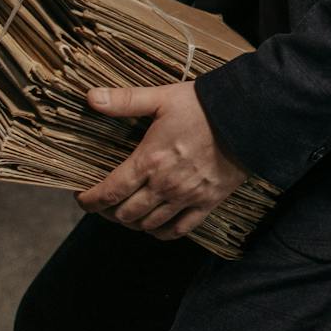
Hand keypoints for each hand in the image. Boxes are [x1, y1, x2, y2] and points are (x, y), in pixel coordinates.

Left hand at [76, 82, 247, 240]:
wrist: (248, 116)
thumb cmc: (204, 105)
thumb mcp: (163, 97)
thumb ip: (126, 100)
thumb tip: (91, 97)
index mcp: (149, 160)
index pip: (109, 191)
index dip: (89, 200)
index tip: (82, 198)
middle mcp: (164, 185)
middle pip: (125, 214)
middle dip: (109, 211)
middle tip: (105, 203)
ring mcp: (187, 197)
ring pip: (148, 225)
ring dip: (133, 222)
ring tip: (128, 212)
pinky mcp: (207, 203)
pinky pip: (179, 230)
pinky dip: (162, 232)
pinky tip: (156, 225)